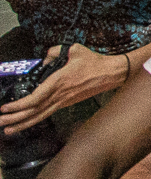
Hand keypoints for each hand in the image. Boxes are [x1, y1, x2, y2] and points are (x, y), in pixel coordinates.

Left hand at [0, 45, 127, 134]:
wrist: (111, 74)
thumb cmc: (94, 62)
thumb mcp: (75, 49)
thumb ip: (56, 51)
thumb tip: (45, 57)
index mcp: (59, 81)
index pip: (35, 98)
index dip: (19, 105)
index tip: (6, 107)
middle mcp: (59, 95)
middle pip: (34, 111)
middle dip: (15, 118)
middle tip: (0, 122)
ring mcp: (63, 101)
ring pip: (40, 116)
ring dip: (23, 123)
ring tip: (8, 129)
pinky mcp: (67, 103)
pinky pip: (47, 114)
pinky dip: (34, 120)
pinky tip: (25, 123)